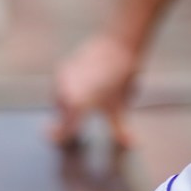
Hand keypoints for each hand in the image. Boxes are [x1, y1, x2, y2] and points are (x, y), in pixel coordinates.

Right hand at [49, 33, 138, 147]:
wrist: (117, 46)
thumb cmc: (118, 78)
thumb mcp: (119, 107)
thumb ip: (120, 130)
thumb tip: (131, 144)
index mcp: (77, 107)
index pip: (62, 132)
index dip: (62, 139)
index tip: (65, 142)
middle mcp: (64, 94)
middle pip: (61, 118)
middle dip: (67, 123)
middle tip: (78, 127)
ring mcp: (61, 80)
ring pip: (59, 103)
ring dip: (66, 108)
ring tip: (84, 105)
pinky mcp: (61, 69)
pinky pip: (59, 88)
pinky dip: (67, 93)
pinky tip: (83, 89)